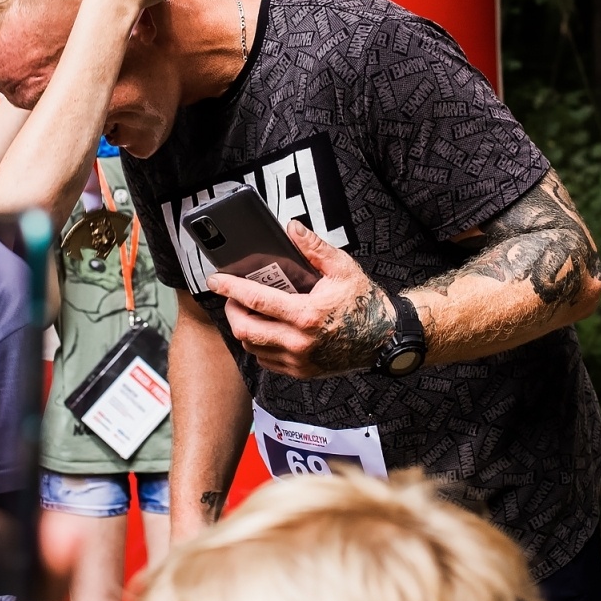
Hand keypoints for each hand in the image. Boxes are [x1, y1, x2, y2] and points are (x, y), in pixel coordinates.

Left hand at [206, 221, 396, 378]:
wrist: (384, 339)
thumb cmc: (364, 302)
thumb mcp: (343, 269)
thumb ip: (314, 248)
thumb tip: (291, 228)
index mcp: (307, 315)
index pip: (256, 301)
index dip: (231, 288)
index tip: (216, 280)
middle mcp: (299, 342)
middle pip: (245, 330)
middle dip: (232, 310)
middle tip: (233, 296)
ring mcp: (298, 361)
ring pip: (252, 348)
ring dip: (244, 328)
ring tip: (247, 311)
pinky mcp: (301, 372)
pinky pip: (266, 361)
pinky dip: (258, 345)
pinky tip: (264, 330)